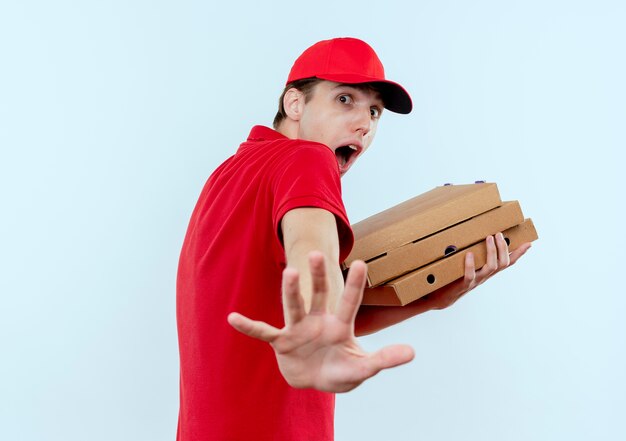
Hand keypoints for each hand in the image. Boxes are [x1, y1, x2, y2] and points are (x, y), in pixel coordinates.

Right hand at [227, 252, 414, 392]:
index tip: (361, 262)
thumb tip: (413, 352)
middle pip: (319, 295)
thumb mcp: (362, 368)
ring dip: (290, 291)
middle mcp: (318, 321)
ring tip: (289, 272)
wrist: (314, 381)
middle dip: (317, 276)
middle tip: (317, 254)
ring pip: (293, 307)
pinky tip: (233, 318)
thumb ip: (383, 359)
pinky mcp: (281, 343)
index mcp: (340, 325)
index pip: (349, 301)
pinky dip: (250, 327)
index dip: (354, 284)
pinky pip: (264, 333)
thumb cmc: (339, 370)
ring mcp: (298, 330)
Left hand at [424, 233, 530, 309]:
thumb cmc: (455, 278)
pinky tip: (469, 254)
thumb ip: (474, 255)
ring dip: (491, 252)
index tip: (529, 243)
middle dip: (503, 248)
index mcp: (488, 272)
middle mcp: (485, 276)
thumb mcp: (468, 266)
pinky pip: (470, 275)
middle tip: (499, 234)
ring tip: (489, 238)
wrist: (443, 298)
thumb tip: (475, 236)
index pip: (508, 262)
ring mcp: (476, 281)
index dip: (519, 254)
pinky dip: (470, 265)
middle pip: (503, 263)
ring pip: (491, 267)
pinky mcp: (464, 284)